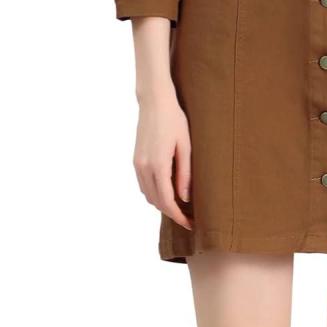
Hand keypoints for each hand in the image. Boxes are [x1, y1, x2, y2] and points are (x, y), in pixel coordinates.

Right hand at [133, 90, 192, 230]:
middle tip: (189, 217)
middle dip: (171, 213)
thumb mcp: (186, 146)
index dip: (178, 216)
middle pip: (156, 201)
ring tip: (180, 206)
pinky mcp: (136, 159)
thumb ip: (185, 173)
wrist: (154, 102)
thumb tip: (184, 198)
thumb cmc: (174, 120)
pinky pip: (143, 185)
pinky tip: (167, 191)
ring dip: (162, 204)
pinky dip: (154, 193)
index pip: (167, 201)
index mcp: (158, 165)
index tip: (190, 224)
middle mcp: (144, 167)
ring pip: (147, 195)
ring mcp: (137, 164)